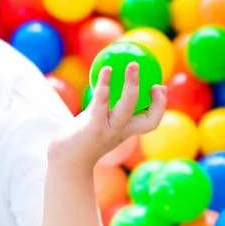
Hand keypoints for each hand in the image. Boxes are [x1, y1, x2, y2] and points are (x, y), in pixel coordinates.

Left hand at [48, 62, 166, 166]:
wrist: (64, 160)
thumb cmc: (79, 139)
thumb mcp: (96, 124)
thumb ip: (103, 110)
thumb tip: (106, 81)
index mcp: (125, 132)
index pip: (150, 123)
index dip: (160, 106)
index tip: (159, 87)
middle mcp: (120, 133)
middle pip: (148, 120)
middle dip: (159, 101)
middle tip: (158, 81)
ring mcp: (108, 130)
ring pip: (127, 106)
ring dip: (132, 84)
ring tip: (133, 65)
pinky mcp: (94, 126)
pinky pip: (102, 101)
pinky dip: (105, 84)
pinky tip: (106, 70)